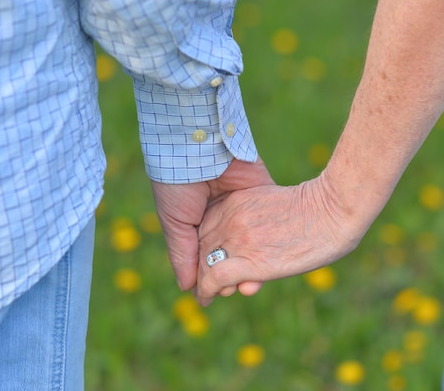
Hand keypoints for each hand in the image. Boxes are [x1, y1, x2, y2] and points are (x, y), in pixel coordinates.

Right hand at [150, 158, 273, 290]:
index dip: (209, 276)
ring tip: (249, 286)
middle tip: (232, 292)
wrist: (198, 146)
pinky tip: (268, 265)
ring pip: (252, 242)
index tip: (210, 296)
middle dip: (231, 274)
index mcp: (197, 220)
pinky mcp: (262, 192)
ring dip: (252, 264)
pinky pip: (268, 223)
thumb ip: (183, 255)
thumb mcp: (174, 223)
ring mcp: (243, 205)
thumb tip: (189, 288)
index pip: (206, 256)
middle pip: (231, 252)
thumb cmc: (177, 186)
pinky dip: (269, 243)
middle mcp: (220, 215)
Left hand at [194, 175, 366, 305]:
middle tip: (202, 281)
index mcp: (235, 201)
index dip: (201, 244)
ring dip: (202, 282)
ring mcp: (239, 238)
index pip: (204, 225)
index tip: (204, 257)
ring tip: (204, 295)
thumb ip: (253, 216)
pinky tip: (207, 299)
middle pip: (200, 244)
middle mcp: (231, 218)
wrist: (332, 211)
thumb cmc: (314, 209)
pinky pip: (215, 278)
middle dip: (200, 264)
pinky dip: (206, 291)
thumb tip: (250, 240)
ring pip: (204, 263)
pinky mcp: (250, 260)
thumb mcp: (271, 203)